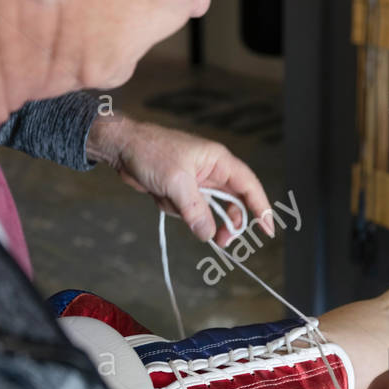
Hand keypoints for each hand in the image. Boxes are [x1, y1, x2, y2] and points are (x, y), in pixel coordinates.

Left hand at [87, 115, 272, 246]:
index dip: (261, 207)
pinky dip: (175, 210)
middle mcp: (211, 171)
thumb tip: (209, 234)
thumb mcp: (176, 182)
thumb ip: (195, 210)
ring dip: (193, 215)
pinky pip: (188, 210)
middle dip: (227, 221)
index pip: (248, 186)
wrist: (121, 147)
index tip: (267, 229)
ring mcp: (196, 181)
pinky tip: (158, 195)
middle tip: (222, 241)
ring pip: (208, 209)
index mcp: (218, 161)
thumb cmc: (151, 152)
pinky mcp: (181, 190)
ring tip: (173, 206)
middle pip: (232, 202)